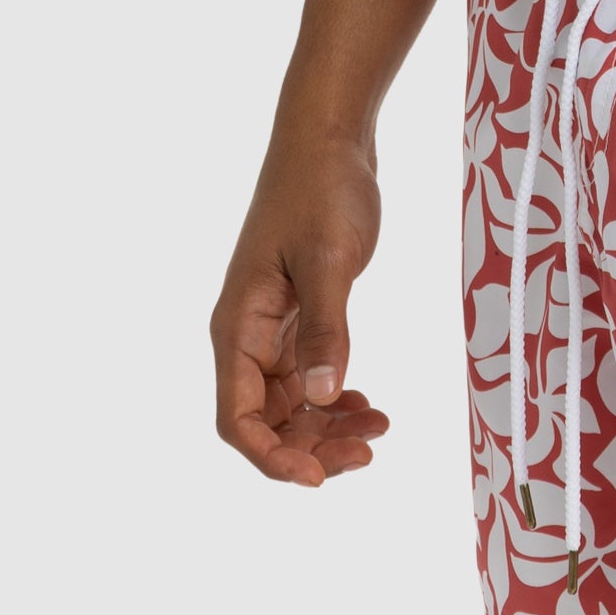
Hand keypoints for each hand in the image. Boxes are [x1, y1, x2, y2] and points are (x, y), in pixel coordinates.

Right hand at [211, 137, 390, 486]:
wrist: (330, 137)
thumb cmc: (321, 189)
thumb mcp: (328, 258)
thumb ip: (326, 329)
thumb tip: (324, 397)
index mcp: (238, 325)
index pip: (237, 417)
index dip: (272, 456)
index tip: (318, 477)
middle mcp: (247, 334)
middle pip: (266, 419)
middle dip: (311, 446)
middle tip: (368, 453)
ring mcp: (272, 326)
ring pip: (291, 401)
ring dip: (327, 425)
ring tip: (378, 428)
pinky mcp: (298, 313)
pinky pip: (308, 374)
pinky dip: (334, 394)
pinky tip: (366, 400)